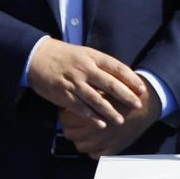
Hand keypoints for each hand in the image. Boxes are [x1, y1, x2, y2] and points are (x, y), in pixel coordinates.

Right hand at [28, 39, 146, 127]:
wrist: (37, 57)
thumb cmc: (66, 56)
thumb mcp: (86, 54)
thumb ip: (102, 65)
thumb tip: (123, 77)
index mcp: (93, 57)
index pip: (117, 68)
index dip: (131, 79)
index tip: (142, 89)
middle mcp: (85, 69)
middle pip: (110, 84)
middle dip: (125, 96)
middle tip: (137, 105)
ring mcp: (74, 82)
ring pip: (96, 99)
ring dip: (109, 111)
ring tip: (120, 120)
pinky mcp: (63, 94)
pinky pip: (80, 108)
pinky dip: (91, 117)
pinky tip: (101, 124)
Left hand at [59, 79, 160, 157]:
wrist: (145, 106)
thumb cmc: (124, 95)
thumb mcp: (103, 90)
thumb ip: (85, 96)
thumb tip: (70, 97)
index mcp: (89, 115)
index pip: (64, 119)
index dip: (66, 114)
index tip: (70, 111)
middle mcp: (93, 132)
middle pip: (69, 133)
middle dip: (71, 126)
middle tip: (78, 120)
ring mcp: (102, 143)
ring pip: (80, 146)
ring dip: (81, 139)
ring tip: (87, 131)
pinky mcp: (112, 150)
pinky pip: (94, 155)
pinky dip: (94, 150)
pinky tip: (98, 140)